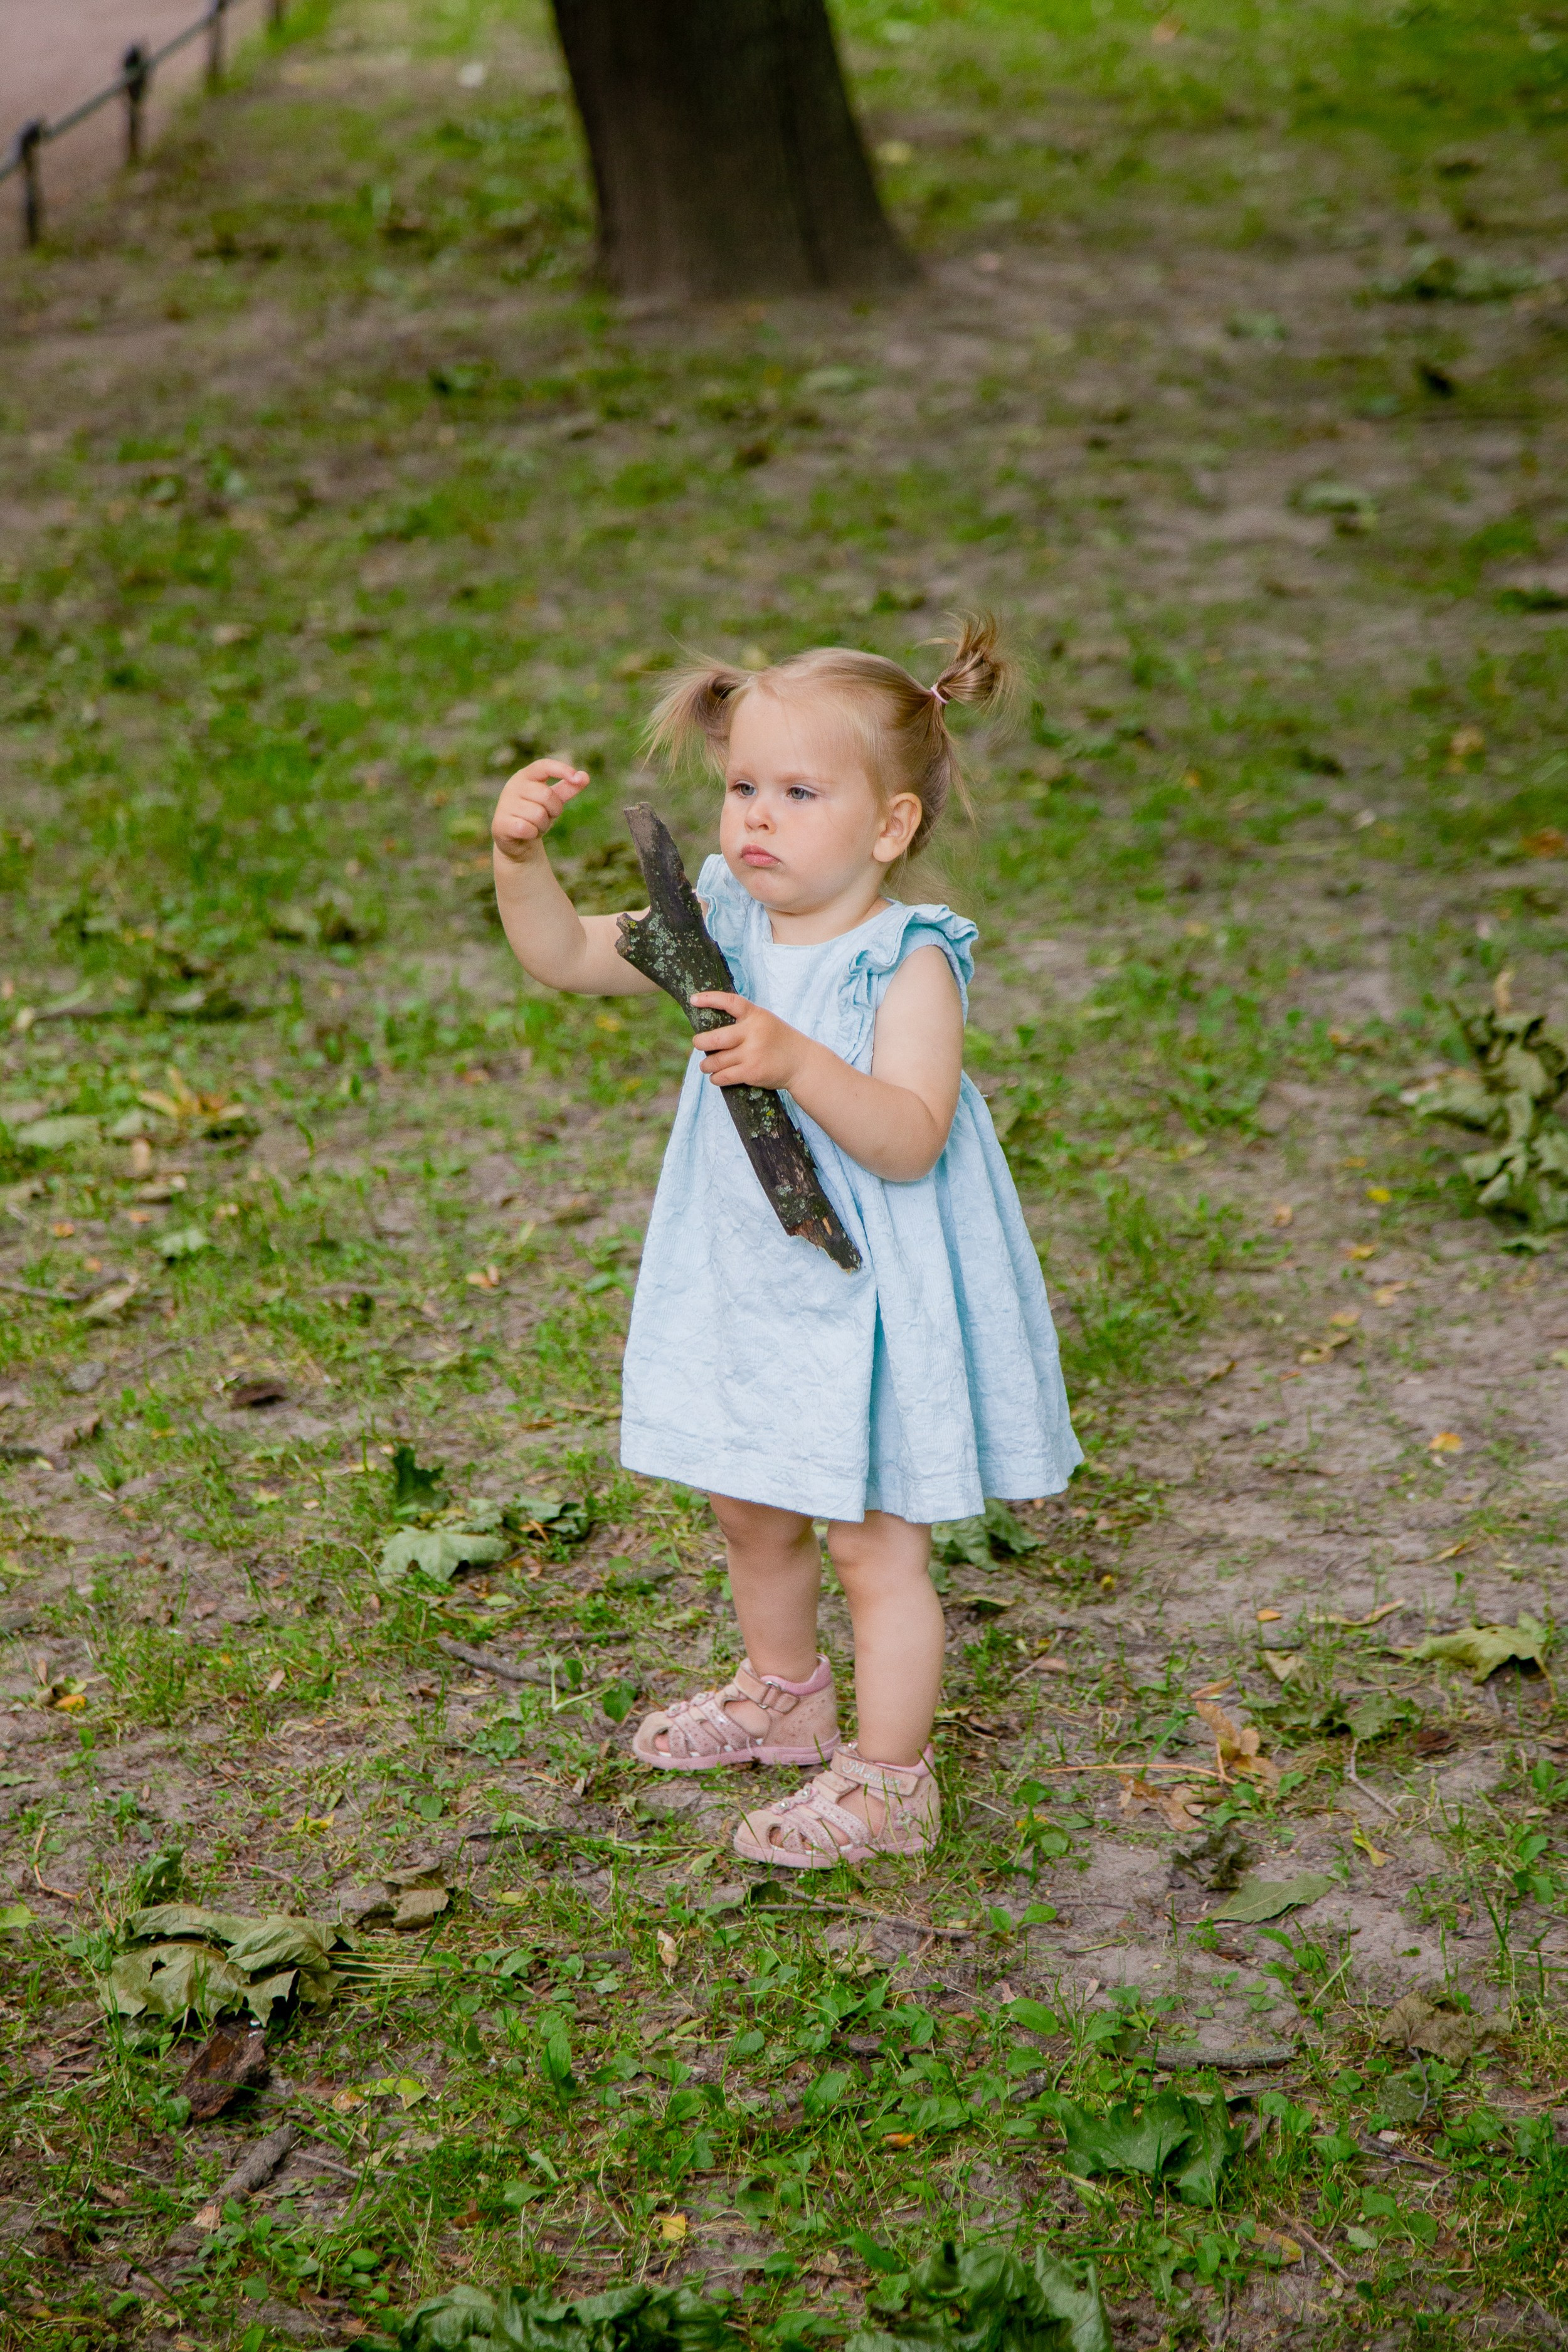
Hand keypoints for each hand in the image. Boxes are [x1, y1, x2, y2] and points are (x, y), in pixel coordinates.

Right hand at [491, 757, 589, 861]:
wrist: (516, 840)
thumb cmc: (536, 814)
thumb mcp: (553, 800)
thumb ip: (568, 788)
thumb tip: (585, 776)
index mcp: (526, 776)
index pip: (544, 766)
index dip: (561, 770)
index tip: (578, 778)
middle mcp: (513, 786)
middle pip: (547, 795)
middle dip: (553, 809)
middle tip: (546, 816)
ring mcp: (505, 804)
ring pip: (538, 814)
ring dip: (542, 825)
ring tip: (534, 825)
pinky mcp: (500, 823)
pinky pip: (527, 828)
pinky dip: (532, 834)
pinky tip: (526, 833)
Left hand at [690, 992, 809, 1090]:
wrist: (802, 1063)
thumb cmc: (779, 1041)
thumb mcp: (765, 1021)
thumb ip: (744, 1021)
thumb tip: (710, 1030)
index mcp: (756, 1015)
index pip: (730, 1002)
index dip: (709, 999)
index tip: (693, 1000)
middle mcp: (753, 1033)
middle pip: (714, 1039)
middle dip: (700, 1043)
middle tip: (698, 1044)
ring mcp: (752, 1054)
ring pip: (715, 1061)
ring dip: (706, 1065)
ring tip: (706, 1065)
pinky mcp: (751, 1072)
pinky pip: (723, 1076)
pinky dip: (715, 1078)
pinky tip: (716, 1077)